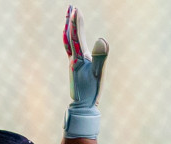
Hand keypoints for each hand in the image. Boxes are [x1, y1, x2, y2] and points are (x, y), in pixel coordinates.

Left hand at [62, 6, 107, 139]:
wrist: (82, 108)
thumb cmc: (91, 92)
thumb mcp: (99, 75)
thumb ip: (101, 57)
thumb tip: (102, 39)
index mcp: (79, 59)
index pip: (76, 36)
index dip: (76, 22)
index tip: (76, 9)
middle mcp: (73, 59)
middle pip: (69, 36)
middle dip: (70, 21)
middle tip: (70, 7)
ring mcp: (73, 63)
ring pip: (68, 41)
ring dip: (68, 28)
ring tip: (68, 17)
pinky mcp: (74, 67)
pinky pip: (70, 49)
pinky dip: (70, 39)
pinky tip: (72, 38)